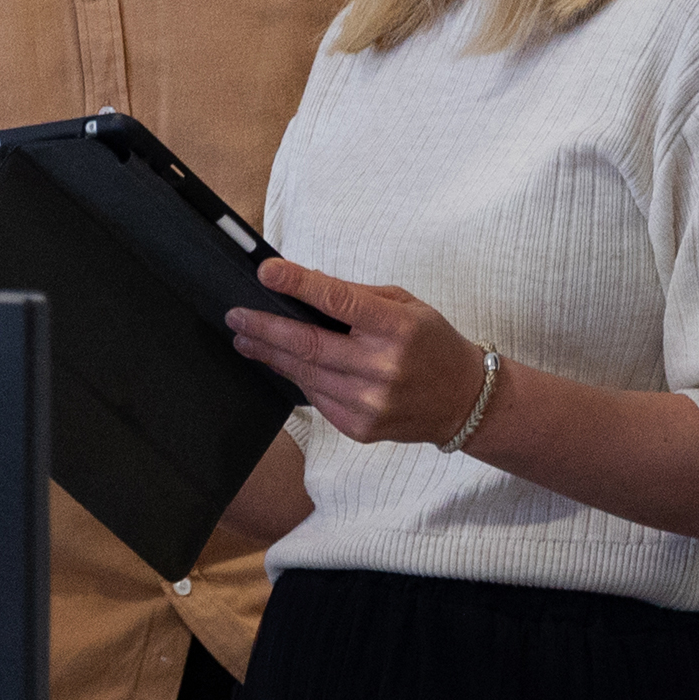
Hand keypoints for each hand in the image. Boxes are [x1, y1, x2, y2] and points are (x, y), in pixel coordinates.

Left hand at [225, 258, 488, 447]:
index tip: (266, 272)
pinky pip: (316, 398)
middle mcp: (381, 367)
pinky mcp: (359, 427)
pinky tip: (281, 363)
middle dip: (265, 328)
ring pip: (305, 374)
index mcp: (397, 328)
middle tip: (235, 315)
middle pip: (309, 344)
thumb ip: (357, 296)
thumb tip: (304, 285)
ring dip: (270, 355)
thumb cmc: (431, 343)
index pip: (338, 301)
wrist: (462, 400)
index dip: (298, 285)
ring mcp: (369, 402)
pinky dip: (296, 377)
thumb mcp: (406, 305)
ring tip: (244, 339)